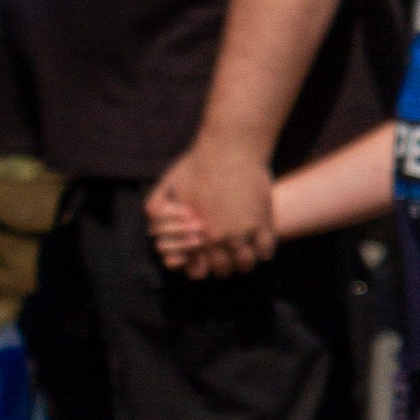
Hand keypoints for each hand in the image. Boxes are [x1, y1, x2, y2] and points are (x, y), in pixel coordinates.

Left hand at [146, 138, 272, 276]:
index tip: (210, 262)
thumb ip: (157, 207)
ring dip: (246, 262)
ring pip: (248, 263)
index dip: (205, 267)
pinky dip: (264, 251)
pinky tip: (260, 244)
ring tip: (246, 254)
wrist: (230, 149)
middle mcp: (221, 238)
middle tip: (229, 260)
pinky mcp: (263, 222)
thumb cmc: (198, 164)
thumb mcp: (169, 186)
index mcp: (197, 232)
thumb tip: (151, 227)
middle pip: (226, 269)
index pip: (202, 268)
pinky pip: (267, 250)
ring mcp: (244, 231)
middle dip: (226, 267)